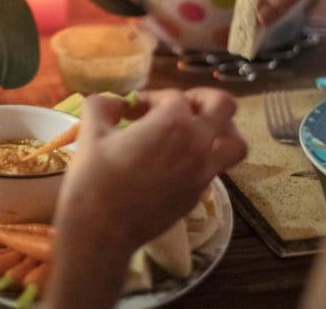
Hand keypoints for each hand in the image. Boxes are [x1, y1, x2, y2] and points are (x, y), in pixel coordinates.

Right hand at [47, 89, 245, 307]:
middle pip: (223, 106)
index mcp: (173, 122)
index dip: (150, 98)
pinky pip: (217, 168)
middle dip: (201, 99)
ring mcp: (203, 172)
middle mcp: (197, 144)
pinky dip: (206, 157)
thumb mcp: (91, 131)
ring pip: (235, 142)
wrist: (102, 230)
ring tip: (198, 132)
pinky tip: (178, 161)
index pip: (173, 96)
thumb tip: (115, 103)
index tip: (130, 110)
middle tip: (178, 107)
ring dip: (221, 130)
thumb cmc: (94, 178)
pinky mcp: (199, 194)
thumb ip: (104, 105)